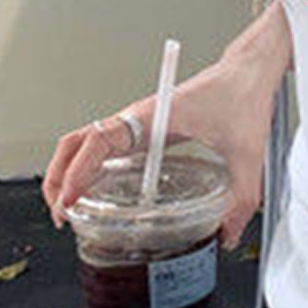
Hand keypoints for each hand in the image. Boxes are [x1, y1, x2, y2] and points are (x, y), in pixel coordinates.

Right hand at [42, 36, 285, 251]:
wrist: (248, 71)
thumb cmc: (242, 96)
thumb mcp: (246, 153)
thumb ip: (241, 197)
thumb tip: (227, 236)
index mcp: (152, 116)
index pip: (98, 140)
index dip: (77, 171)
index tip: (68, 201)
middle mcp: (138, 119)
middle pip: (76, 142)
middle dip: (58, 176)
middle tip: (61, 214)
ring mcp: (139, 124)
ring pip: (85, 143)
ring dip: (68, 171)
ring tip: (68, 209)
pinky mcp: (147, 129)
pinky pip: (106, 147)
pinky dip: (89, 168)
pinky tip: (97, 195)